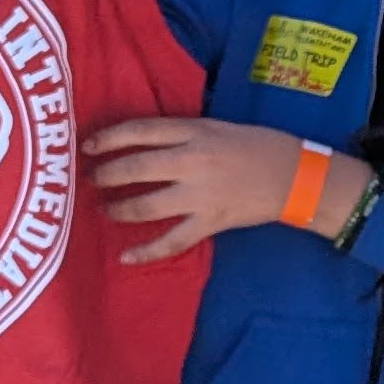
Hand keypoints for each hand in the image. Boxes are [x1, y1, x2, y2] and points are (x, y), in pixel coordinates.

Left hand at [88, 114, 317, 265]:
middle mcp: (193, 161)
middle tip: (90, 180)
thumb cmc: (257, 145)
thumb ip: (182, 134)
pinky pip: (172, 241)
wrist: (295, 175)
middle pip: (135, 168)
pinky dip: (147, 252)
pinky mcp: (210, 221)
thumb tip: (142, 142)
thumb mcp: (216, 126)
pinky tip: (126, 257)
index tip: (88, 147)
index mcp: (195, 131)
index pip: (140, 131)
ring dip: (119, 209)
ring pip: (147, 205)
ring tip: (105, 210)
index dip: (108, 138)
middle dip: (106, 175)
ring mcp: (201, 194)